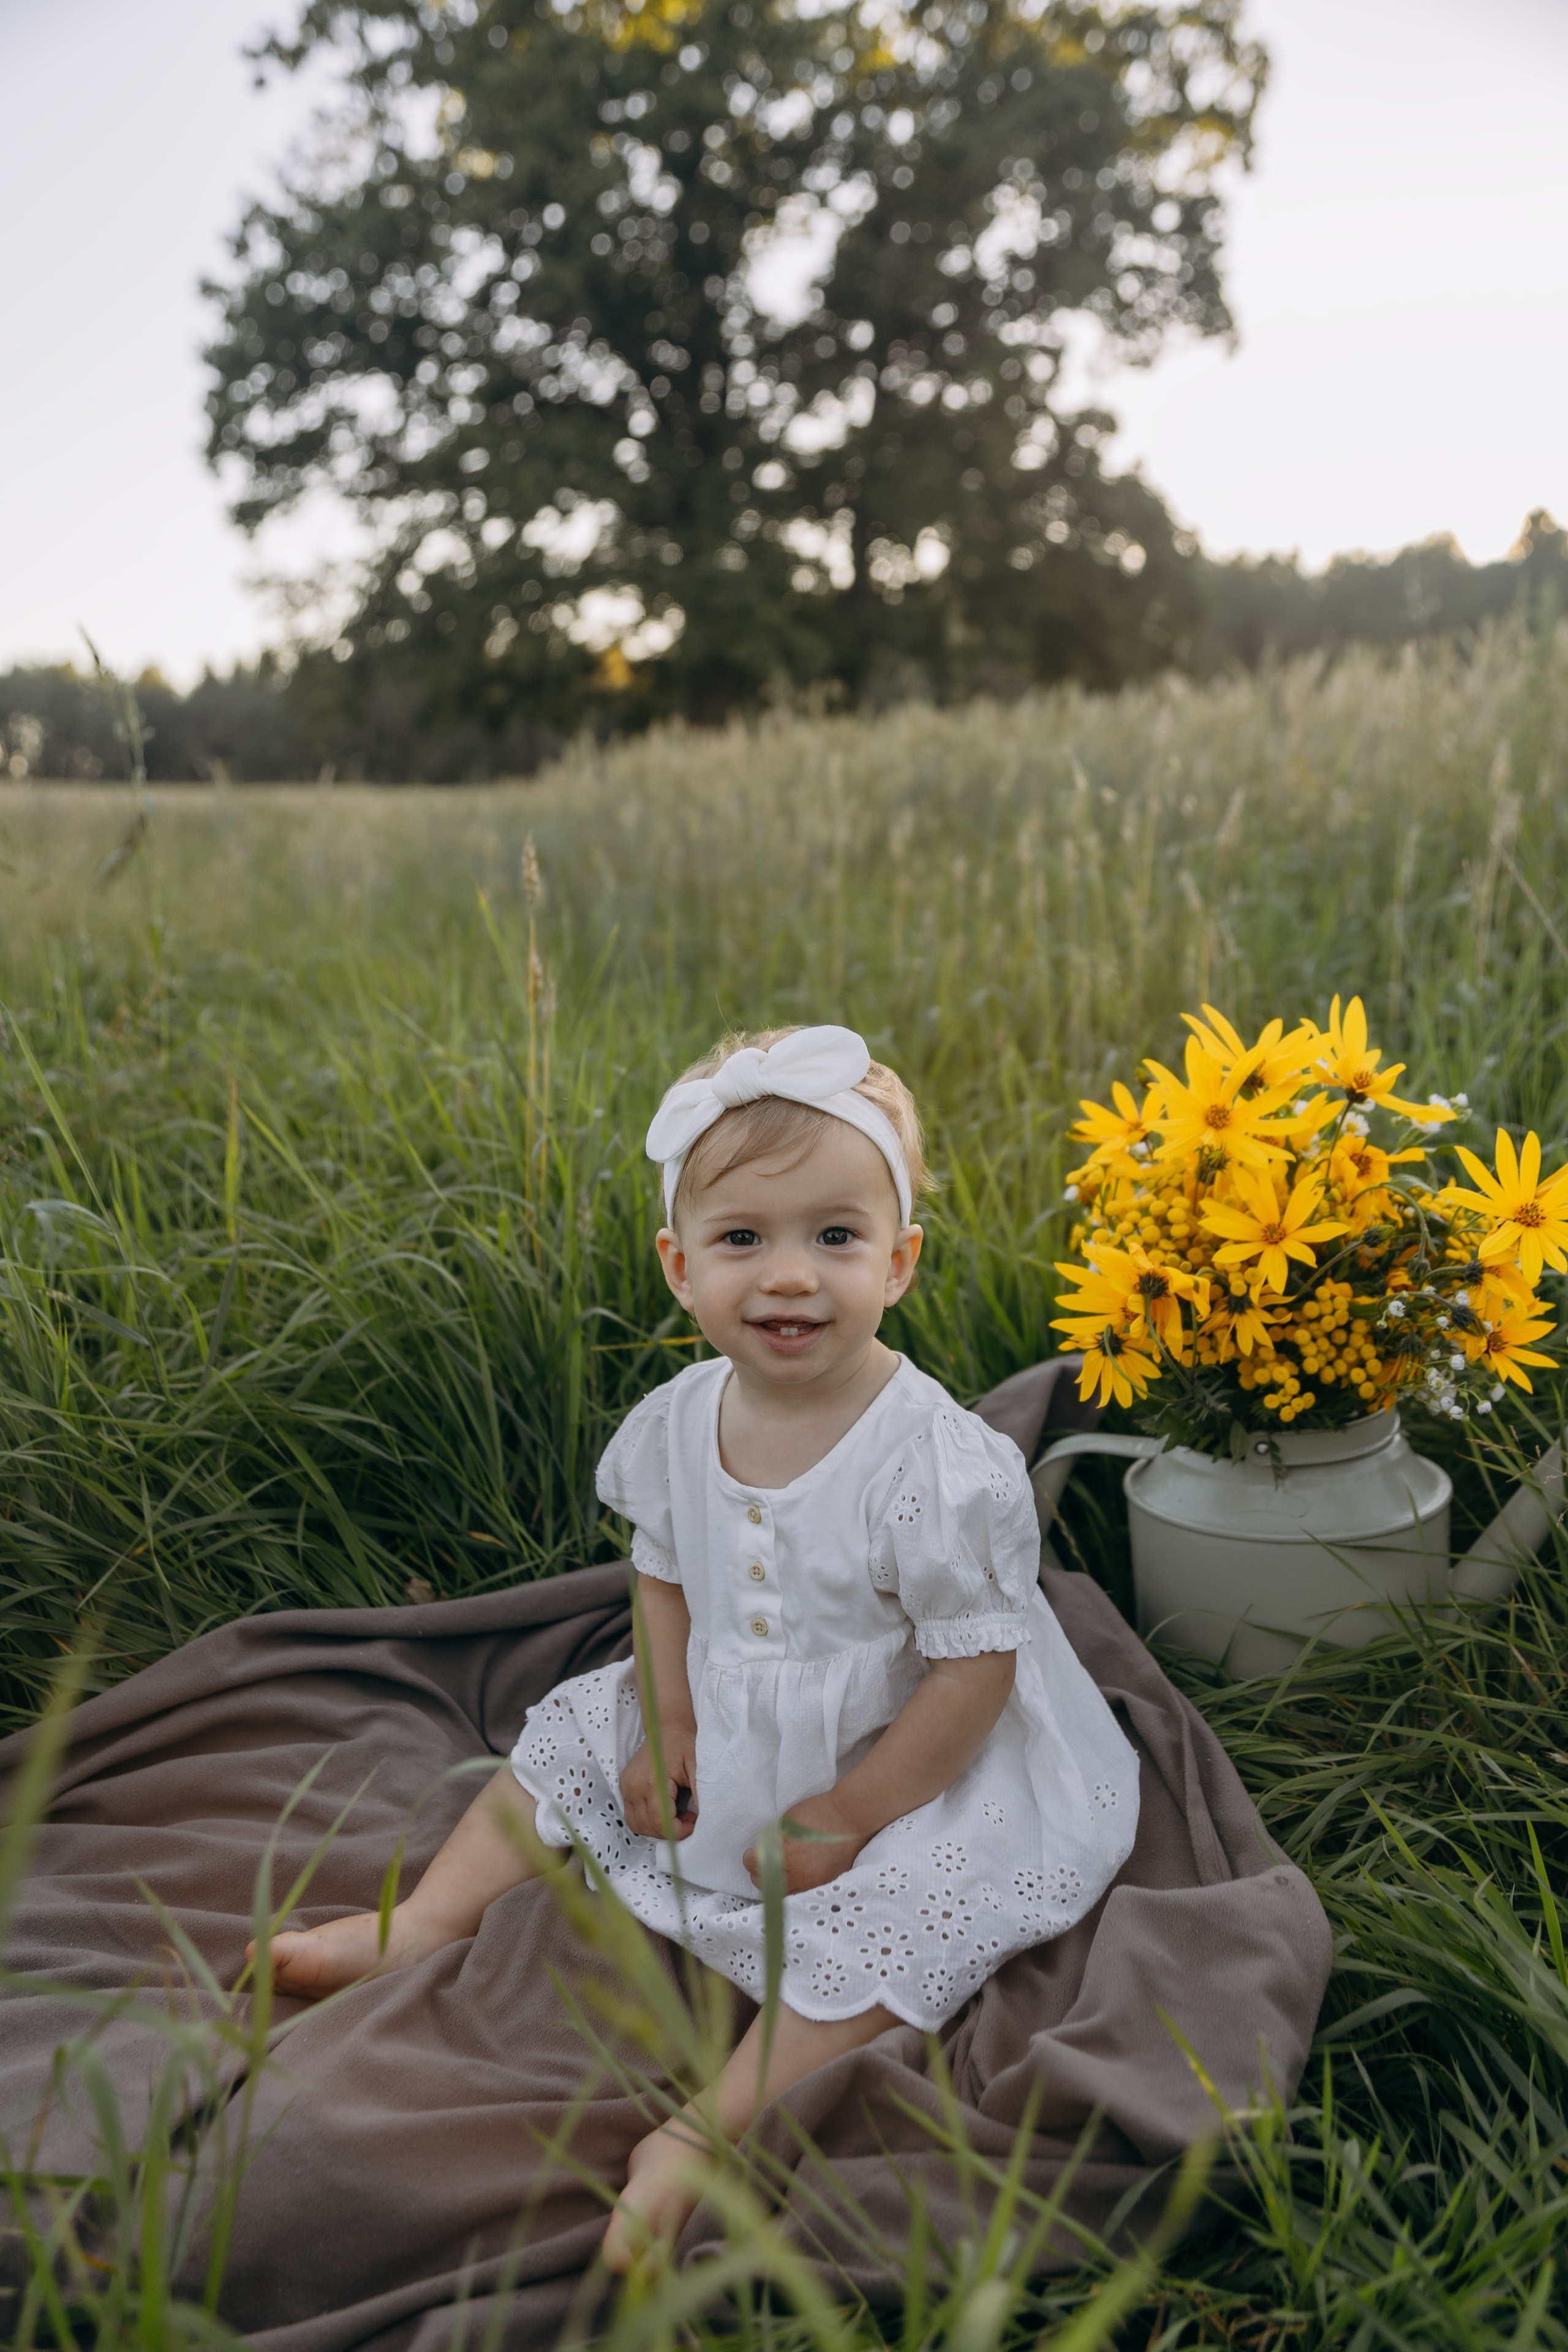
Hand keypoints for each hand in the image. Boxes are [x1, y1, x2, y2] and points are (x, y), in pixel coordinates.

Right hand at [620, 1719, 699, 1839]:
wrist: (665, 1726)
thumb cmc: (683, 1742)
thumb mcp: (697, 1765)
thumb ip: (701, 1792)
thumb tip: (704, 1818)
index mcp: (653, 1781)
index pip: (661, 1822)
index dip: (679, 1831)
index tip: (693, 1822)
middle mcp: (635, 1786)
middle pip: (648, 1827)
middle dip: (670, 1831)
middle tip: (688, 1819)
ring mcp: (627, 1787)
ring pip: (636, 1824)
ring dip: (656, 1829)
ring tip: (675, 1816)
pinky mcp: (624, 1787)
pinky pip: (631, 1815)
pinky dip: (647, 1820)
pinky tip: (663, 1811)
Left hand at [743, 1789, 866, 1895]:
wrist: (852, 1817)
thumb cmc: (820, 1812)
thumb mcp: (788, 1821)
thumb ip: (774, 1839)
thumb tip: (762, 1851)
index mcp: (786, 1852)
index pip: (755, 1864)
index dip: (749, 1859)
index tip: (750, 1854)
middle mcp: (799, 1872)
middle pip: (766, 1883)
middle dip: (759, 1873)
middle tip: (760, 1865)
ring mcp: (814, 1882)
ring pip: (783, 1894)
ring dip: (775, 1885)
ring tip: (775, 1875)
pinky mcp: (825, 1885)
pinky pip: (802, 1895)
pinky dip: (794, 1889)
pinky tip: (791, 1881)